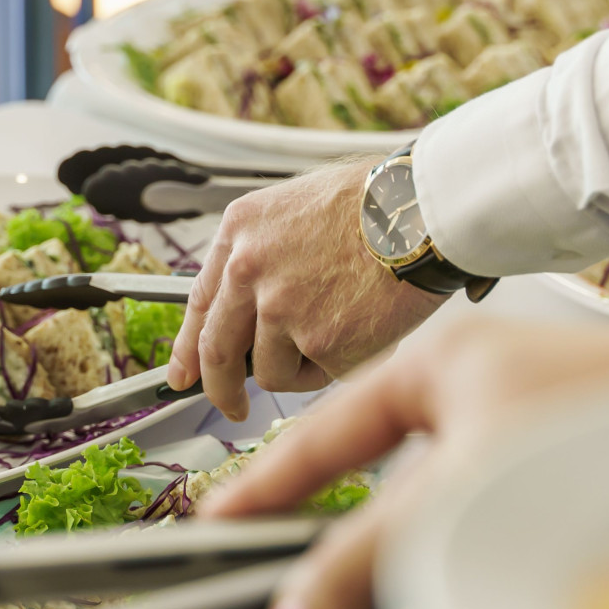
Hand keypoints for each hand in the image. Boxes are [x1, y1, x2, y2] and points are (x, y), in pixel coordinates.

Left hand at [165, 159, 447, 420]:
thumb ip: (266, 255)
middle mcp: (249, 268)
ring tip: (345, 328)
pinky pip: (319, 378)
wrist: (425, 208)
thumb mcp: (300, 208)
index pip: (199, 301)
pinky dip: (342, 365)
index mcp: (240, 230)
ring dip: (302, 367)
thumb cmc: (379, 202)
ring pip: (270, 373)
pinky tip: (367, 328)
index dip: (188, 346)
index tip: (183, 373)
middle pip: (217, 351)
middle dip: (220, 388)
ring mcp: (281, 307)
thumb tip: (251, 313)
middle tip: (232, 406)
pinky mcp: (320, 342)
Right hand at [199, 318, 608, 608]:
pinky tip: (436, 571)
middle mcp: (470, 387)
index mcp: (432, 365)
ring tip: (352, 584)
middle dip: (331, 524)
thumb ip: (369, 553)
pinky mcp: (549, 459)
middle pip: (373, 469)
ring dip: (393, 543)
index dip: (267, 482)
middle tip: (288, 576)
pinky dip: (443, 539)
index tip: (220, 519)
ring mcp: (513, 419)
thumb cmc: (598, 417)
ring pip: (424, 495)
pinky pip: (467, 504)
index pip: (328, 433)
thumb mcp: (456, 490)